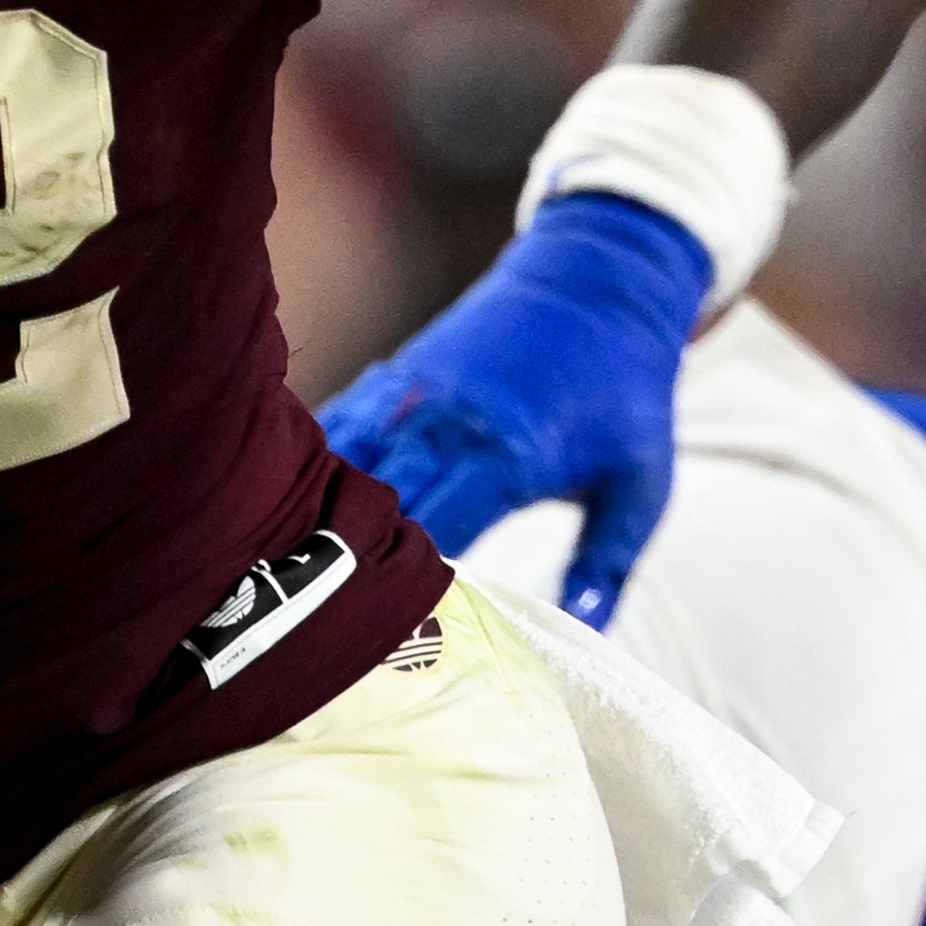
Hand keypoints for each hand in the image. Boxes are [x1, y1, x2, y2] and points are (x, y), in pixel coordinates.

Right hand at [320, 193, 713, 621]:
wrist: (597, 284)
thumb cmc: (624, 396)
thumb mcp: (640, 486)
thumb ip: (607, 565)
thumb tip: (585, 635)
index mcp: (503, 455)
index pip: (433, 536)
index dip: (405, 590)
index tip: (389, 641)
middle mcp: (441, 424)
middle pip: (371, 510)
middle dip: (349, 571)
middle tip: (323, 633)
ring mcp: (407, 398)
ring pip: (337, 470)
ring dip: (315, 524)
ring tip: (289, 588)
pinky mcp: (390, 381)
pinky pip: (332, 433)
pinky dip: (309, 475)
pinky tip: (286, 522)